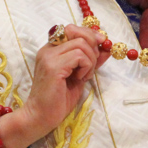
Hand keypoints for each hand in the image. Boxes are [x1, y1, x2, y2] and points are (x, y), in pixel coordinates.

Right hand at [19, 24, 108, 141]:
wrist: (41, 117)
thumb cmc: (58, 100)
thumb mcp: (79, 76)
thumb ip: (90, 61)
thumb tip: (107, 48)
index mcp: (51, 50)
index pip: (72, 29)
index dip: (89, 34)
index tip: (101, 44)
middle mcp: (47, 49)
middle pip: (76, 31)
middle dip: (92, 45)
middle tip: (93, 64)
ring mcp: (49, 57)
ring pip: (81, 44)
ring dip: (90, 60)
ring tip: (84, 76)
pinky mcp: (53, 67)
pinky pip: (79, 56)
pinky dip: (86, 67)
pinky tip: (80, 79)